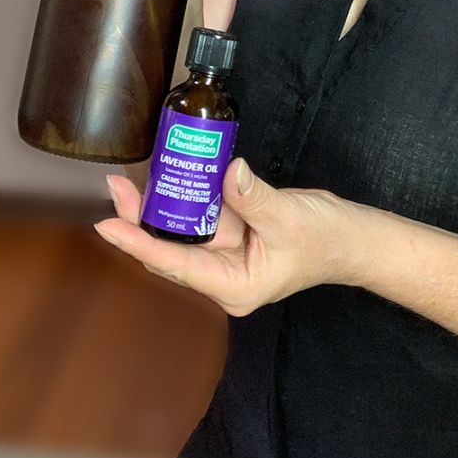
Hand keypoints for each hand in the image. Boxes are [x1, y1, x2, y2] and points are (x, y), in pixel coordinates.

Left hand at [95, 160, 355, 315]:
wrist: (351, 238)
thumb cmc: (324, 238)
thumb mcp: (288, 217)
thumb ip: (253, 196)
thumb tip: (227, 171)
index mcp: (234, 286)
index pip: (176, 264)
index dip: (138, 242)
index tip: (107, 225)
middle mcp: (222, 276)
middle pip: (169, 250)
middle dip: (140, 219)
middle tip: (117, 186)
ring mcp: (225, 255)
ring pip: (180, 233)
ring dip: (157, 207)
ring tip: (129, 181)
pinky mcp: (231, 234)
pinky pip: (199, 217)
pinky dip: (184, 197)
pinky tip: (168, 176)